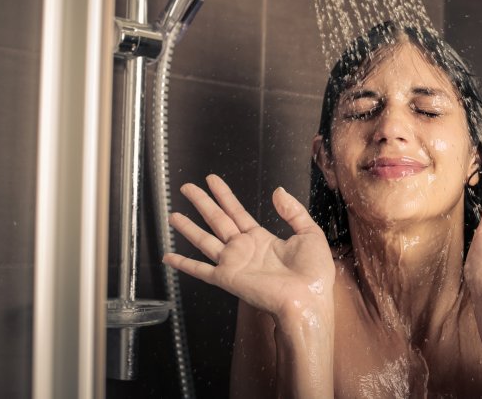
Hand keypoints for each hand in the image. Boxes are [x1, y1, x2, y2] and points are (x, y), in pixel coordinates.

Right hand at [163, 175, 335, 320]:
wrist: (308, 300)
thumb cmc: (313, 273)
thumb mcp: (309, 234)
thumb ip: (293, 211)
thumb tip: (278, 191)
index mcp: (262, 239)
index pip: (238, 212)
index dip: (224, 196)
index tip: (212, 181)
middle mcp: (244, 249)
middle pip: (217, 220)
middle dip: (202, 203)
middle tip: (187, 187)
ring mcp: (234, 263)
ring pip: (205, 240)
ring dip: (189, 227)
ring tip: (173, 214)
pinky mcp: (227, 278)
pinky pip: (200, 270)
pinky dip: (183, 264)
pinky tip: (168, 257)